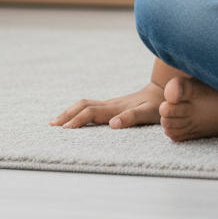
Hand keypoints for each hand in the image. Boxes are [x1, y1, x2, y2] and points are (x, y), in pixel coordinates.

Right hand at [49, 81, 164, 129]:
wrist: (166, 89)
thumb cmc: (159, 104)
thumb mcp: (149, 112)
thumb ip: (131, 117)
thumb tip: (113, 124)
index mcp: (116, 108)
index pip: (91, 113)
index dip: (77, 120)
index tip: (64, 129)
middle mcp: (111, 104)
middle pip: (83, 106)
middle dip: (67, 115)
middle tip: (51, 125)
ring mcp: (112, 103)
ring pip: (86, 105)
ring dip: (70, 112)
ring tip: (56, 122)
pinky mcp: (115, 105)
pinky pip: (92, 107)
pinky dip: (79, 112)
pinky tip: (76, 118)